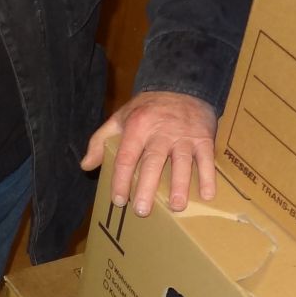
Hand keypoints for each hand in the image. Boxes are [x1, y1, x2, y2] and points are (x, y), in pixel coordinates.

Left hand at [80, 90, 217, 215]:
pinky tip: (207, 195)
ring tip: (176, 206)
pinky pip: (207, 159)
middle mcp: (161, 132)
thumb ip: (100, 140)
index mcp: (138, 127)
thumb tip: (86, 165)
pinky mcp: (204, 138)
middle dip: (147, 187)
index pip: (126, 157)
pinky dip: (209, 177)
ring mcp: (184, 136)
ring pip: (182, 162)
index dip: (120, 179)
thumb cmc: (147, 108)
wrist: (182, 86)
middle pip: (153, 162)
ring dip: (180, 185)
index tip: (118, 200)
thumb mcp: (120, 118)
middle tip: (141, 210)